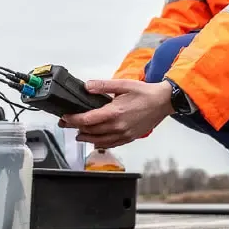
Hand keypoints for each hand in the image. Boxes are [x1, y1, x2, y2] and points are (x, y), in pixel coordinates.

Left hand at [59, 79, 173, 148]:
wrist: (163, 102)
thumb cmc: (145, 93)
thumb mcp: (124, 84)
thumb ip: (103, 85)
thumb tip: (87, 86)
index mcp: (114, 112)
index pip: (87, 120)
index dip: (73, 120)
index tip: (65, 117)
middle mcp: (117, 126)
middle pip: (90, 131)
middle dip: (75, 128)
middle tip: (66, 125)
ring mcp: (123, 134)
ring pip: (99, 140)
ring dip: (86, 138)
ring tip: (78, 135)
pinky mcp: (129, 137)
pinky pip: (111, 144)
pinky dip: (100, 144)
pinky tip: (96, 142)